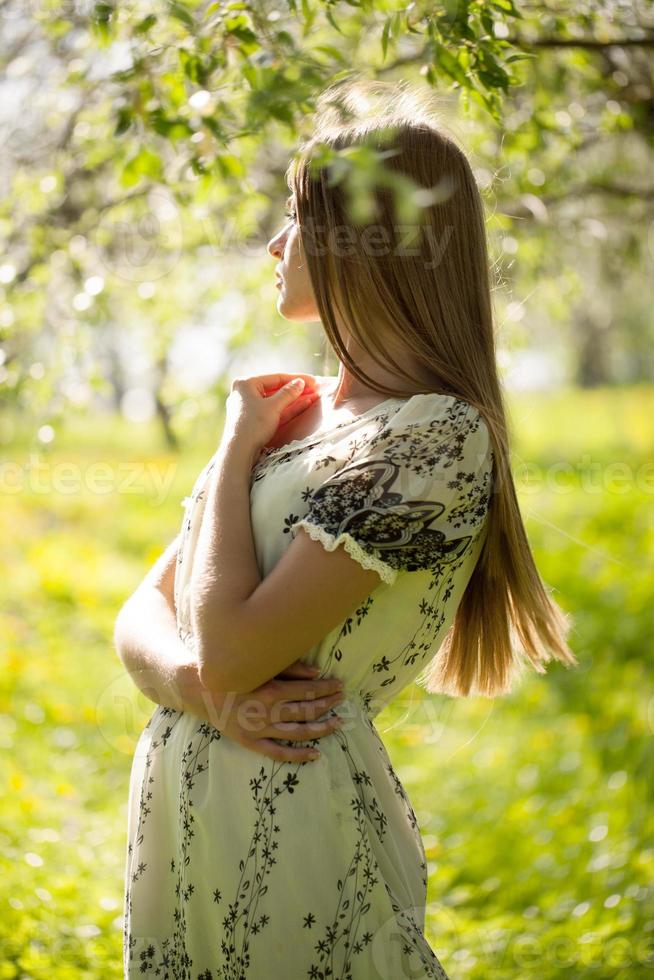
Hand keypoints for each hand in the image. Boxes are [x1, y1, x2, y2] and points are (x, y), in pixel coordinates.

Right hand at [175, 658, 344, 763]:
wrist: (200, 690)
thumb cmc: (233, 672)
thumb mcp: (260, 665)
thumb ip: (289, 668)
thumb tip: (317, 673)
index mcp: (270, 690)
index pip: (308, 691)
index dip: (327, 688)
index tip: (340, 685)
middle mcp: (266, 712)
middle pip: (307, 711)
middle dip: (328, 705)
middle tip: (343, 701)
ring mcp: (258, 729)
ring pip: (298, 733)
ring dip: (321, 729)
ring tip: (337, 724)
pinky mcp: (249, 742)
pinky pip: (277, 753)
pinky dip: (297, 756)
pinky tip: (315, 754)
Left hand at [222, 373, 320, 457]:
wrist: (239, 452)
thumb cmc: (253, 426)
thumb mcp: (273, 407)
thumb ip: (288, 393)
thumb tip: (300, 382)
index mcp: (245, 384)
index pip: (276, 378)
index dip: (297, 379)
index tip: (313, 381)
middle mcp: (245, 394)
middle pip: (276, 390)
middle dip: (297, 391)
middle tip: (315, 388)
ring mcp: (249, 408)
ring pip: (276, 402)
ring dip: (295, 400)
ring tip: (313, 396)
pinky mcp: (253, 421)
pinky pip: (273, 411)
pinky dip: (287, 409)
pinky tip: (304, 405)